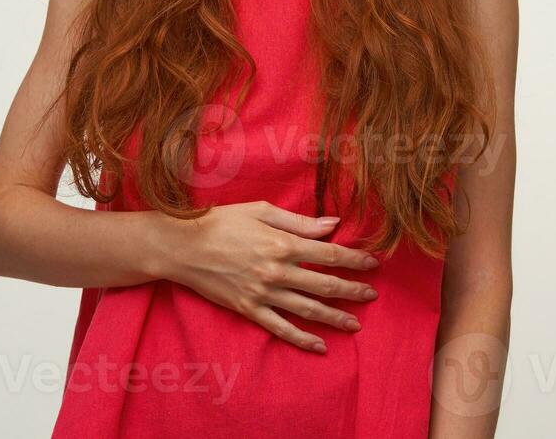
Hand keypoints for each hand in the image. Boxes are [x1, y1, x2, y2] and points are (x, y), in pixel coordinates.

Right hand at [160, 200, 380, 352]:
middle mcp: (277, 271)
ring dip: (335, 318)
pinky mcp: (249, 310)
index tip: (373, 263)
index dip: (355, 259)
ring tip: (354, 323)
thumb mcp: (261, 210)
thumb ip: (298, 221)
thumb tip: (332, 224)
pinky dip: (302, 339)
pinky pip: (281, 328)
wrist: (182, 246)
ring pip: (308, 310)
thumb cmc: (221, 221)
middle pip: (324, 285)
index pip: (329, 254)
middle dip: (352, 290)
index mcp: (282, 244)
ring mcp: (263, 294)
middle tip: (371, 295)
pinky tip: (320, 346)